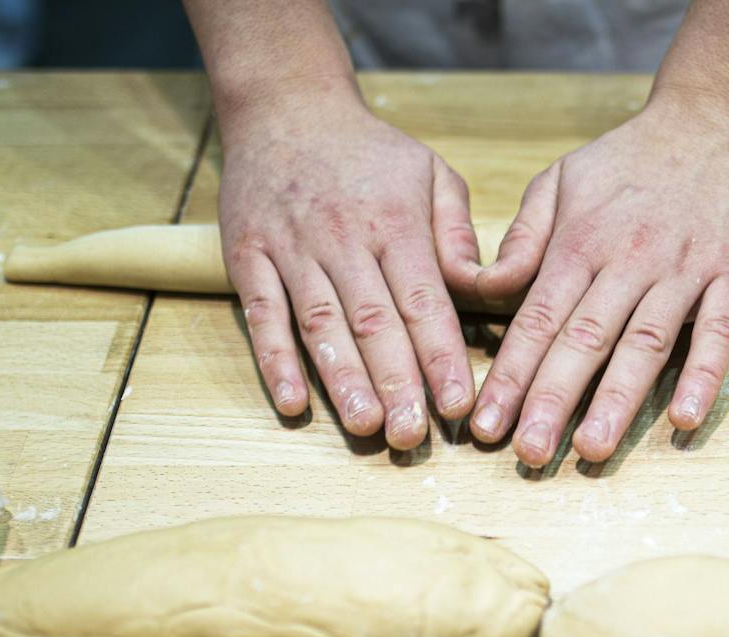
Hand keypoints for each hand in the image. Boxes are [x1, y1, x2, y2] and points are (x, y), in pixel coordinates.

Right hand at [218, 93, 481, 448]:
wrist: (285, 108)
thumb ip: (457, 232)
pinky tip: (293, 403)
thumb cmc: (370, 153)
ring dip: (342, 380)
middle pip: (373, 321)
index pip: (423, 299)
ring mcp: (291, 249)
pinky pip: (262, 315)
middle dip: (396, 383)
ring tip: (364, 427)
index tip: (458, 404)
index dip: (441, 355)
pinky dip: (275, 361)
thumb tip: (481, 285)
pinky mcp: (248, 257)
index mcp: (395, 222)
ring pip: (320, 324)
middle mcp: (343, 238)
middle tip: (413, 437)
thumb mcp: (431, 173)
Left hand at [468, 91, 728, 465]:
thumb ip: (523, 238)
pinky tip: (683, 418)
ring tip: (593, 450)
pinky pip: (717, 333)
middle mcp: (629, 260)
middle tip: (529, 456)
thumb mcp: (560, 179)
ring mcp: (684, 270)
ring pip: (645, 344)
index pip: (537, 320)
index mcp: (580, 242)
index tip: (486, 425)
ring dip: (619, 401)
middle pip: (584, 340)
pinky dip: (702, 376)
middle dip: (552, 401)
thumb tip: (484, 289)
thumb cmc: (629, 160)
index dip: (510, 376)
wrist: (717, 118)